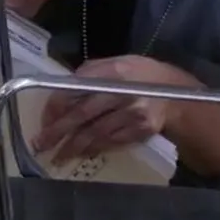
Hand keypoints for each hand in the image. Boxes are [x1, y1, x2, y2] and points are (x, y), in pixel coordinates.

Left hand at [33, 56, 194, 163]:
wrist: (178, 94)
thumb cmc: (142, 75)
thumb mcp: (119, 62)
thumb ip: (93, 72)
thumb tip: (63, 88)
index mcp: (114, 70)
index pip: (77, 87)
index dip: (58, 104)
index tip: (45, 118)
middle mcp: (122, 91)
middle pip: (83, 113)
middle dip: (59, 130)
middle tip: (41, 144)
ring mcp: (133, 113)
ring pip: (95, 132)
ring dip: (73, 146)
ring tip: (57, 156)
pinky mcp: (140, 130)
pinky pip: (111, 142)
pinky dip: (94, 148)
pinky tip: (81, 153)